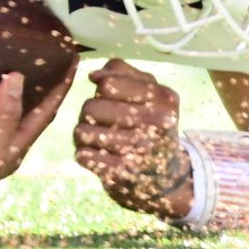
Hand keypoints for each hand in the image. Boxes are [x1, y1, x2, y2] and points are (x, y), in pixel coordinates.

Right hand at [0, 68, 75, 220]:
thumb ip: (4, 117)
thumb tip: (18, 76)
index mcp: (16, 147)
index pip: (47, 112)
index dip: (61, 87)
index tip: (74, 61)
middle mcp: (6, 143)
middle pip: (33, 111)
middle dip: (46, 87)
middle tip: (53, 59)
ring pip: (11, 110)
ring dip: (21, 90)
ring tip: (25, 64)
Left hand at [72, 60, 193, 221]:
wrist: (165, 176)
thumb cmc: (150, 123)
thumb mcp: (149, 91)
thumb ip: (120, 72)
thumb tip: (93, 76)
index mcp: (163, 100)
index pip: (107, 85)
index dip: (103, 88)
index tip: (113, 97)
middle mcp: (155, 126)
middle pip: (91, 107)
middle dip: (92, 111)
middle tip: (106, 120)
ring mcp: (138, 153)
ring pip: (82, 131)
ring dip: (86, 133)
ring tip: (102, 137)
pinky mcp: (121, 175)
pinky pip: (83, 155)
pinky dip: (86, 154)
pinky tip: (101, 156)